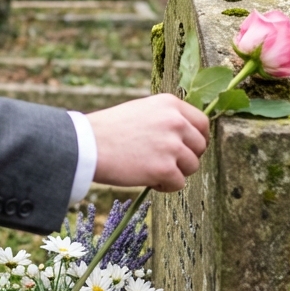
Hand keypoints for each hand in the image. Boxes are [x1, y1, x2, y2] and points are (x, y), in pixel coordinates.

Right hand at [87, 93, 208, 191]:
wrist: (87, 145)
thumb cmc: (109, 130)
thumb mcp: (141, 111)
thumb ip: (166, 119)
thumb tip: (187, 137)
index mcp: (169, 104)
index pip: (202, 123)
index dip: (197, 139)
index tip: (188, 148)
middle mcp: (175, 122)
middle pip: (200, 147)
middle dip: (186, 157)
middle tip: (166, 162)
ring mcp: (172, 145)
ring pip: (192, 166)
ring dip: (175, 172)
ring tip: (151, 170)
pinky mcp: (165, 168)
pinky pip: (178, 183)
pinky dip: (165, 186)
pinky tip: (147, 178)